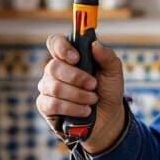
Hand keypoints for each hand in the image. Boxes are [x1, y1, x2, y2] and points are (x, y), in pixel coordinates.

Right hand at [36, 35, 125, 152]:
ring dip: (78, 95)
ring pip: (54, 87)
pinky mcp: (45, 106)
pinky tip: (84, 111)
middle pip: (53, 66)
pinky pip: (52, 104)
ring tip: (93, 100)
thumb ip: (107, 56)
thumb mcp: (113, 72)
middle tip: (93, 85)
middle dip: (76, 77)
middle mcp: (55, 70)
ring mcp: (48, 87)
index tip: (76, 58)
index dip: (62, 47)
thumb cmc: (107, 90)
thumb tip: (95, 44)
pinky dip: (72, 108)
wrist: (108, 116)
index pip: (55, 42)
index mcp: (69, 56)